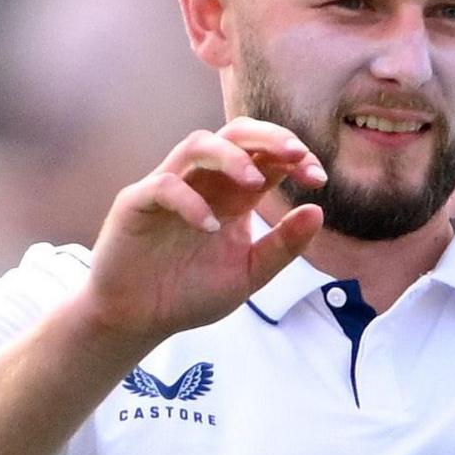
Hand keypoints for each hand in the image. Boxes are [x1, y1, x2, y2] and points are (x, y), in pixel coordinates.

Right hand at [81, 121, 326, 345]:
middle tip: (296, 155)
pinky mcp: (136, 204)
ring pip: (197, 145)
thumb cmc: (190, 293)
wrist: (140, 320)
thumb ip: (282, 246)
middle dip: (268, 137)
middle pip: (234, 135)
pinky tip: (209, 226)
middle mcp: (202, 183)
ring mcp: (168, 188)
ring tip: (255, 184)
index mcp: (232, 196)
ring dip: (231, 157)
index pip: (265, 157)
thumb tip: (318, 211)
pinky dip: (189, 200)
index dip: (293, 157)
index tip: (318, 178)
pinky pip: (163, 186)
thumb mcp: (249, 274)